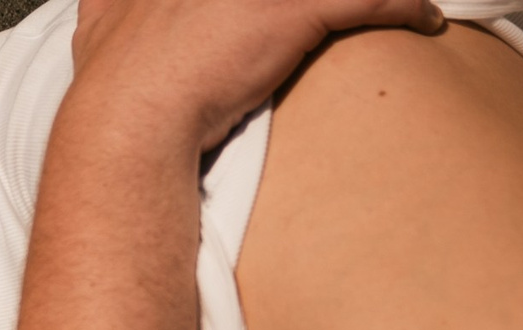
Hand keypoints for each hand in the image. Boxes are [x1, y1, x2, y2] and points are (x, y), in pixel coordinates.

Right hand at [71, 0, 443, 153]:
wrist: (126, 124)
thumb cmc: (113, 88)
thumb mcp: (98, 28)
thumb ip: (107, 8)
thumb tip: (98, 7)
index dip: (266, 2)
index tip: (274, 12)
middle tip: (321, 15)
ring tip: (404, 1)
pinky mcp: (295, 11)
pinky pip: (370, 0)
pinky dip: (405, 6)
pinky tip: (424, 18)